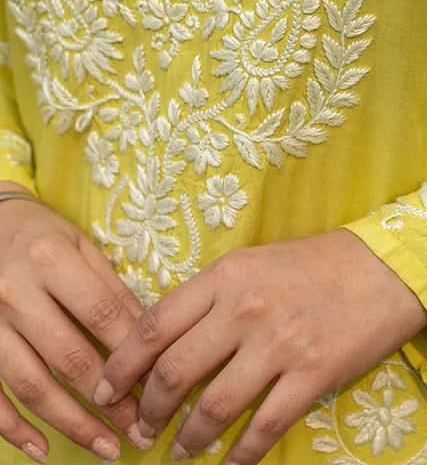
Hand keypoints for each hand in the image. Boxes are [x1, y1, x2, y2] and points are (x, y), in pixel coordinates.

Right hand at [0, 184, 145, 461]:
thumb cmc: (42, 235)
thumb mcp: (81, 247)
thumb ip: (111, 289)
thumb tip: (148, 336)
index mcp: (52, 262)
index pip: (102, 315)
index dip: (132, 352)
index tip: (159, 383)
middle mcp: (16, 295)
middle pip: (69, 357)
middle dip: (109, 400)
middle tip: (141, 429)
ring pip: (32, 385)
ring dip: (72, 423)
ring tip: (107, 447)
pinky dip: (14, 430)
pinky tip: (42, 450)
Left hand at [97, 228, 426, 463]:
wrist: (390, 266)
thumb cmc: (321, 261)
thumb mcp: (258, 261)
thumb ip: (214, 295)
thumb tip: (169, 341)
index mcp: (228, 274)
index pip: (154, 325)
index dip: (120, 365)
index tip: (104, 390)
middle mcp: (246, 308)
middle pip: (174, 373)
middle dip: (149, 410)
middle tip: (142, 429)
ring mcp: (280, 343)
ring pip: (212, 408)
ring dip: (188, 440)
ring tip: (181, 451)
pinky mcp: (313, 373)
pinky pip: (263, 428)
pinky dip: (240, 456)